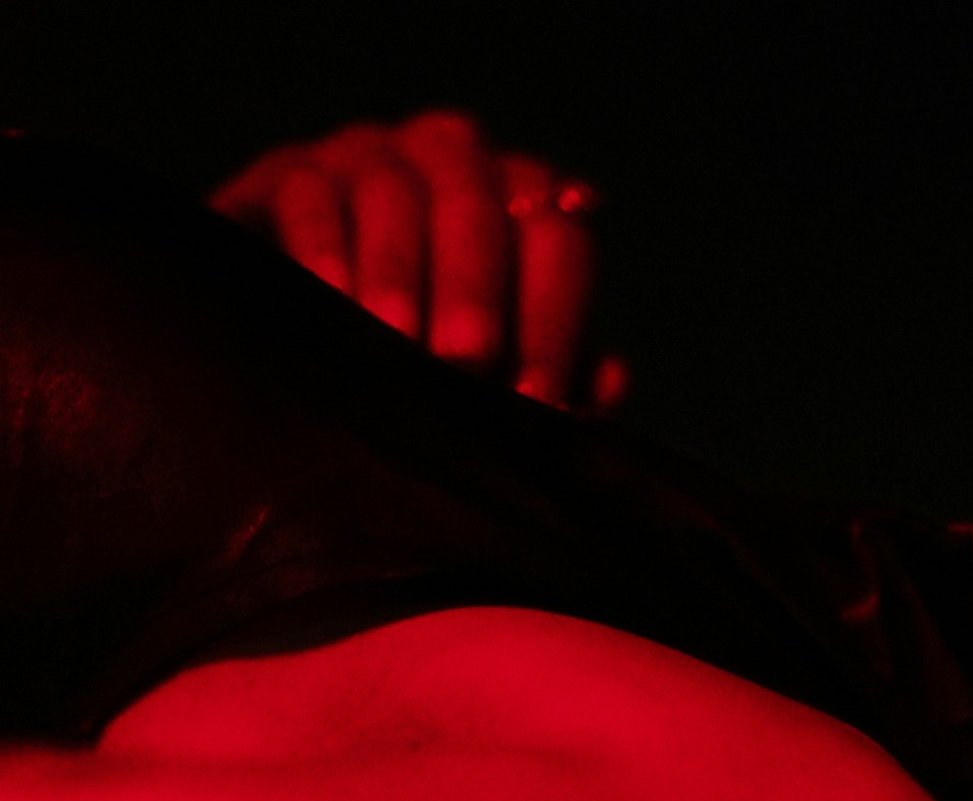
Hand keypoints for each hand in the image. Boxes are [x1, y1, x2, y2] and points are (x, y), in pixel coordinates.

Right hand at [211, 109, 626, 411]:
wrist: (304, 333)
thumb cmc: (427, 353)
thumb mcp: (493, 371)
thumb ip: (554, 375)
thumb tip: (610, 382)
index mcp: (525, 201)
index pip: (559, 241)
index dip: (553, 320)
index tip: (536, 401)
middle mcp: (456, 160)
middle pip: (479, 209)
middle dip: (475, 291)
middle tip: (465, 362)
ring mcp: (371, 155)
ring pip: (394, 195)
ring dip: (399, 274)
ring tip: (396, 344)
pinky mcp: (291, 170)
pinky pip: (311, 197)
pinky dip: (322, 251)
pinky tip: (331, 304)